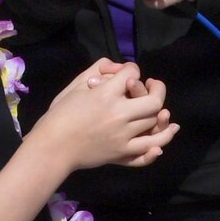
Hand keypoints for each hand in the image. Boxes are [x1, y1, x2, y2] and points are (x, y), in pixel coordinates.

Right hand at [37, 60, 176, 170]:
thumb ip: (96, 72)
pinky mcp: (122, 154)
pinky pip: (147, 150)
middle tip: (153, 86)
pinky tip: (167, 135)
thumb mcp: (74, 87)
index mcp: (105, 96)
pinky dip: (159, 143)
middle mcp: (119, 115)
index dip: (132, 70)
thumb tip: (117, 67)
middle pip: (153, 101)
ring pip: (155, 124)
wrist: (52, 147)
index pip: (132, 75)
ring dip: (162, 115)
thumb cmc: (59, 115)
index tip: (128, 74)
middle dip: (158, 90)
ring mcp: (123, 137)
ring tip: (164, 111)